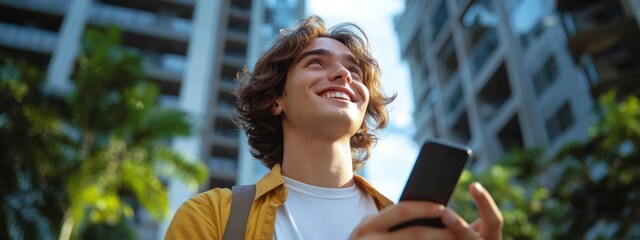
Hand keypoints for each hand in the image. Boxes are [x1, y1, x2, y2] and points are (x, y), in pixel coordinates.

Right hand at [349, 182, 502, 238]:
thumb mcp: (372, 233)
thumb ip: (390, 224)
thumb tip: (431, 212)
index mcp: (369, 226)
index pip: (402, 210)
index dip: (425, 208)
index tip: (444, 207)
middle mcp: (369, 239)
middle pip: (413, 234)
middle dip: (441, 232)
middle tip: (461, 230)